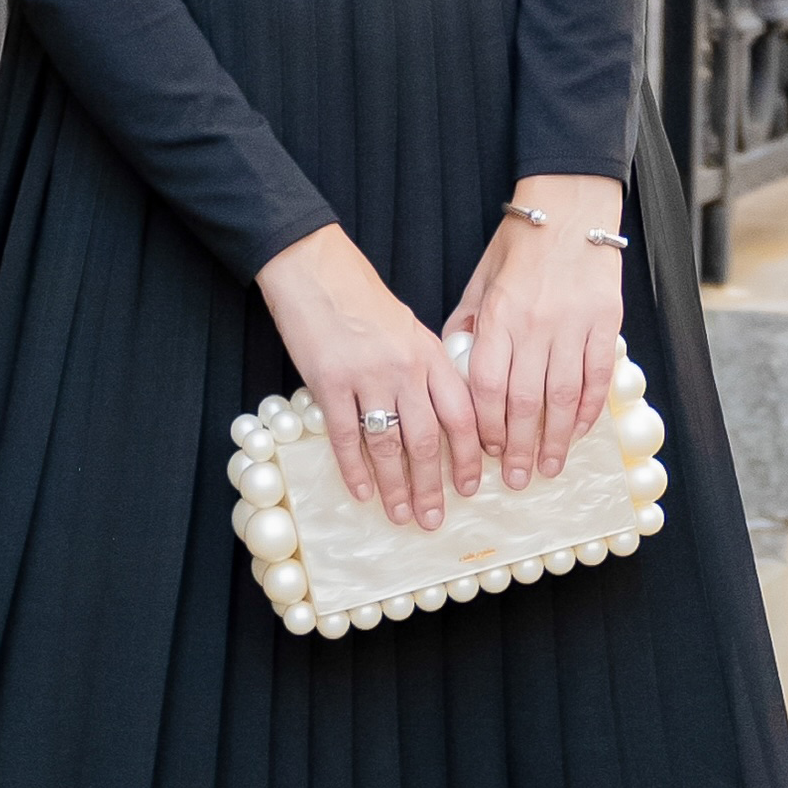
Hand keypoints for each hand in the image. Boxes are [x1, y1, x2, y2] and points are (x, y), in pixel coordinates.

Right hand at [255, 223, 483, 531]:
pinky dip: (354, 469)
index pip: (461, 415)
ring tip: (400, 515)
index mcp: (430, 355)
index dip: (469, 455)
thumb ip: (426, 368)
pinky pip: (345, 436)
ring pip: (389, 445)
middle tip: (434, 518)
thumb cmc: (361, 297)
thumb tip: (440, 413)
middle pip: (428, 440)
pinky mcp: (330, 382)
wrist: (315, 268)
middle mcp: (405, 369)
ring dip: (396, 486)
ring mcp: (367, 376)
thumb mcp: (408, 328)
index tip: (472, 485)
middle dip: (433, 486)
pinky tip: (362, 492)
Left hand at [445, 173, 624, 492]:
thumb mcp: (481, 279)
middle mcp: (535, 325)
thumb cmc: (520, 245)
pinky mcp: (605, 322)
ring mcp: (573, 325)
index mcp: (499, 315)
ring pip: (562, 397)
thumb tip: (452, 365)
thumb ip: (467, 322)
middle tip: (514, 479)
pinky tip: (580, 433)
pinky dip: (588, 409)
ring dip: (555, 440)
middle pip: (524, 401)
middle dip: (517, 447)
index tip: (484, 451)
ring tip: (549, 469)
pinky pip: (596, 377)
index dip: (485, 425)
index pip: (488, 384)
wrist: (571, 209)